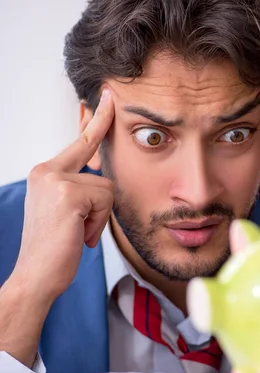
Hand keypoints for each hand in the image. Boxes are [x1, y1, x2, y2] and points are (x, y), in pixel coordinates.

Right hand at [14, 88, 114, 302]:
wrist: (36, 275)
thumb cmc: (54, 248)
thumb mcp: (65, 211)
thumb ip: (80, 188)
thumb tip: (102, 175)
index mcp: (46, 172)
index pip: (80, 142)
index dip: (98, 119)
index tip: (110, 97)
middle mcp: (47, 170)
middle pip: (101, 172)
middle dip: (98, 205)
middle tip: (77, 225)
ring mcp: (55, 180)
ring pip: (107, 189)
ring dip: (98, 218)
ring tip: (76, 234)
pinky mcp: (68, 194)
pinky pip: (105, 201)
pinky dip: (97, 224)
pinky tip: (78, 236)